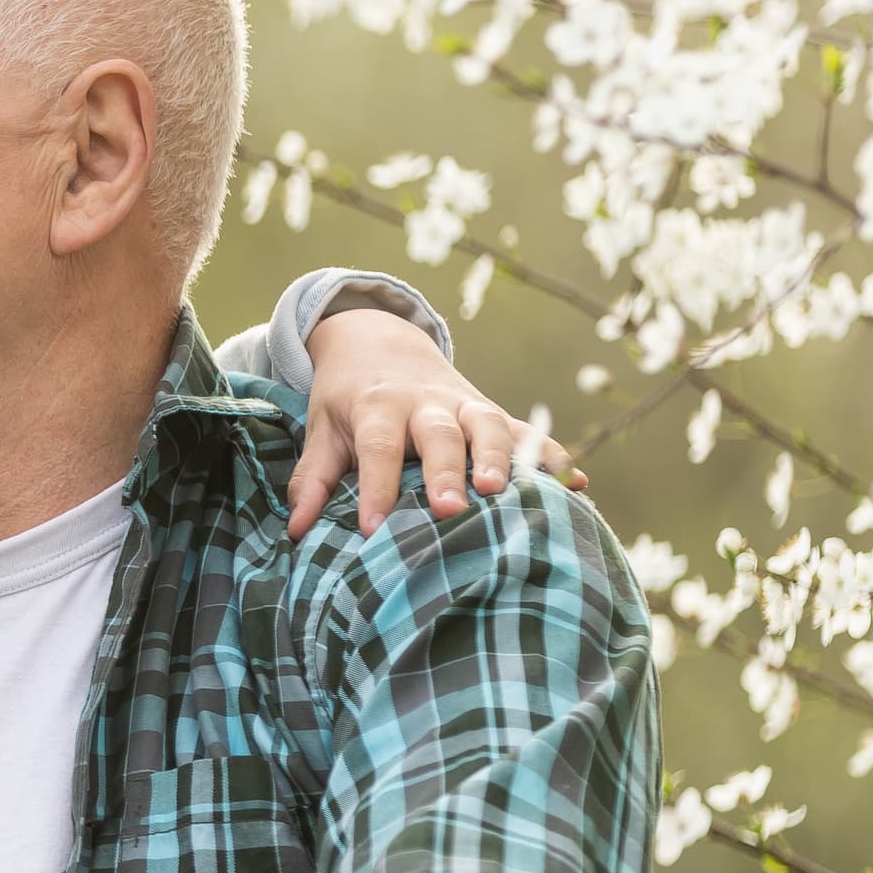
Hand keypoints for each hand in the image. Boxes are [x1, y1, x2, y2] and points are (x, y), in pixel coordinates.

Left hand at [288, 303, 582, 539]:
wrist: (380, 342)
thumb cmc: (348, 399)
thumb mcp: (322, 428)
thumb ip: (312, 477)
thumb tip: (295, 529)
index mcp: (377, 406)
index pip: (376, 445)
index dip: (375, 486)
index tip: (371, 529)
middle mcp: (425, 402)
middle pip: (439, 434)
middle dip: (447, 470)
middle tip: (452, 509)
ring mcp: (465, 404)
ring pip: (489, 425)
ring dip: (501, 457)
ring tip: (504, 492)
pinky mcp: (493, 412)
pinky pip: (529, 432)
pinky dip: (552, 455)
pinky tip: (577, 483)